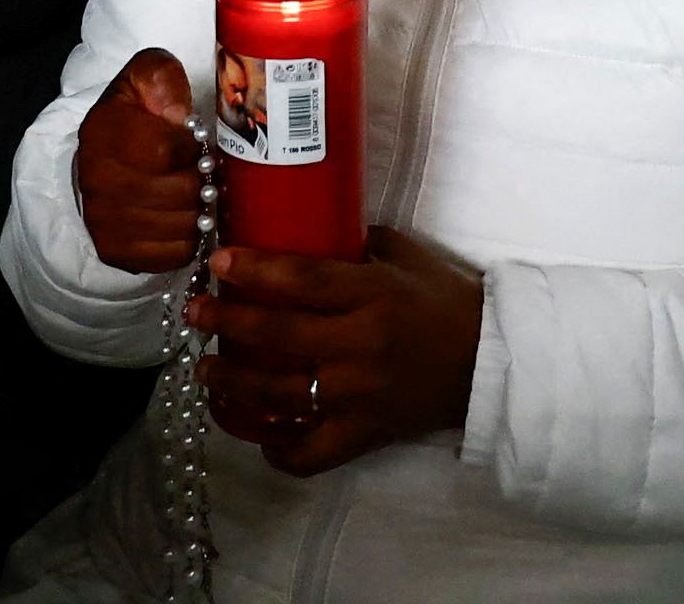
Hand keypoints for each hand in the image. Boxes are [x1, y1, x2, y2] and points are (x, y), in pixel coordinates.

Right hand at [73, 47, 202, 271]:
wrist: (99, 158)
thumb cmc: (132, 116)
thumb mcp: (144, 79)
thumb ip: (161, 78)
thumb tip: (177, 115)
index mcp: (103, 132)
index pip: (168, 150)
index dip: (196, 148)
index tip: (199, 143)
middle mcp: (97, 181)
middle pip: (180, 192)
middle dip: (204, 180)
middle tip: (207, 172)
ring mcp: (103, 222)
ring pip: (181, 226)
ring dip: (200, 210)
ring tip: (198, 194)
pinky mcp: (115, 252)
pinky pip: (172, 255)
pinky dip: (188, 239)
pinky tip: (185, 219)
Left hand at [194, 234, 484, 473]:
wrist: (487, 363)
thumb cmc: (444, 301)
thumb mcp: (403, 259)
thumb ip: (355, 246)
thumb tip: (305, 230)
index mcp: (373, 296)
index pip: (302, 279)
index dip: (255, 269)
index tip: (219, 262)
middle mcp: (360, 346)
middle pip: (278, 333)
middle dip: (227, 321)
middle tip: (196, 312)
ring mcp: (357, 397)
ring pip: (278, 394)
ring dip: (232, 383)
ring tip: (206, 371)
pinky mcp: (362, 436)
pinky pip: (308, 454)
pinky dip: (277, 450)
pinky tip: (256, 435)